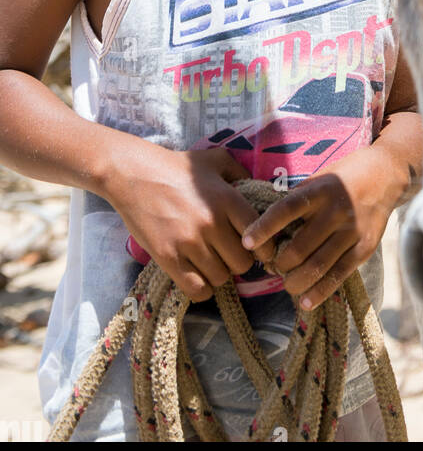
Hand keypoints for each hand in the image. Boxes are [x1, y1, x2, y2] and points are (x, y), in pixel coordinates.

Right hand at [105, 141, 257, 301]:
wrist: (133, 174)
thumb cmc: (176, 166)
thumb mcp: (215, 159)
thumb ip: (240, 172)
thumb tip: (259, 188)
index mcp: (227, 199)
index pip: (259, 235)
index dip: (261, 245)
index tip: (253, 246)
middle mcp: (212, 223)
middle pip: (242, 263)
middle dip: (237, 261)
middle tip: (226, 253)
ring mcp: (189, 243)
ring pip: (221, 278)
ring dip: (218, 273)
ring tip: (209, 261)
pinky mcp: (168, 258)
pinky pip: (197, 290)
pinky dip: (202, 288)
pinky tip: (197, 275)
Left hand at [240, 146, 400, 309]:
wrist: (386, 174)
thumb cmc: (343, 177)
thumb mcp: (319, 178)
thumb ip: (298, 200)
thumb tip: (265, 226)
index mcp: (320, 189)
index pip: (287, 209)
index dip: (264, 227)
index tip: (246, 242)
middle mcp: (336, 210)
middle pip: (299, 247)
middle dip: (278, 264)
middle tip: (270, 267)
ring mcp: (352, 231)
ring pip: (317, 266)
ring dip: (294, 281)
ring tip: (286, 283)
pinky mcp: (365, 247)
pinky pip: (338, 275)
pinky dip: (319, 291)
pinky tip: (305, 301)